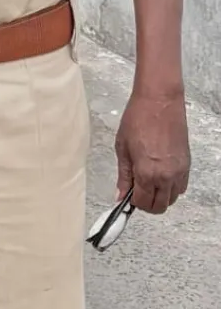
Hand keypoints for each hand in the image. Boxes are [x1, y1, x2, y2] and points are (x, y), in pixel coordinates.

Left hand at [115, 90, 190, 213]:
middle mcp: (167, 176)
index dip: (133, 204)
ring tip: (145, 181)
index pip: (144, 204)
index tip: (126, 197)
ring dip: (159, 196)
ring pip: (172, 198)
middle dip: (147, 204)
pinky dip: (170, 187)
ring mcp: (180, 171)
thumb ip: (123, 176)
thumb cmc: (137, 120)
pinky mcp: (187, 164)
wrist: (159, 102)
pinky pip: (181, 186)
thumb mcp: (122, 149)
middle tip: (135, 191)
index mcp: (148, 173)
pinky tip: (158, 175)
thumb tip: (120, 195)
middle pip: (161, 206)